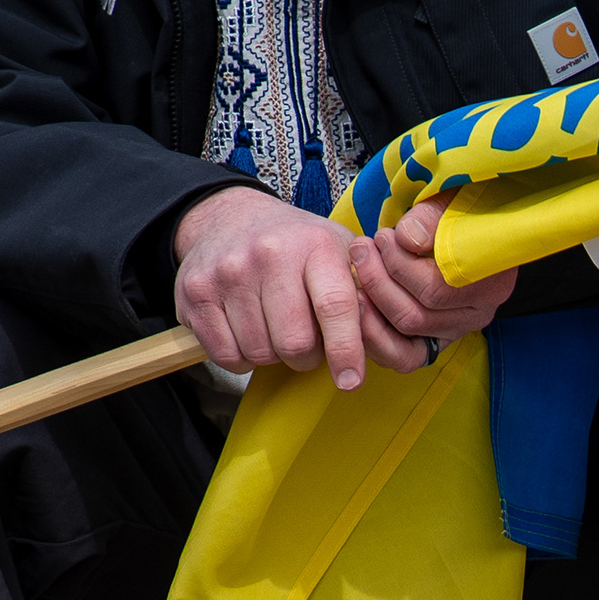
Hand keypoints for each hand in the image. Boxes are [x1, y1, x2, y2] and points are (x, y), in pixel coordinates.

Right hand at [173, 189, 516, 392]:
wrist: (226, 217)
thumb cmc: (297, 247)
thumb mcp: (340, 254)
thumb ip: (367, 296)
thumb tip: (404, 347)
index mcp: (316, 247)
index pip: (336, 309)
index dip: (347, 352)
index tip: (351, 382)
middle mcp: (268, 256)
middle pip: (295, 344)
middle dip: (306, 357)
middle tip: (305, 342)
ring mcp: (227, 274)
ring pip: (260, 353)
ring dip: (273, 356)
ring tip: (275, 329)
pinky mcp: (194, 293)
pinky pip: (226, 354)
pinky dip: (241, 356)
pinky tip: (247, 331)